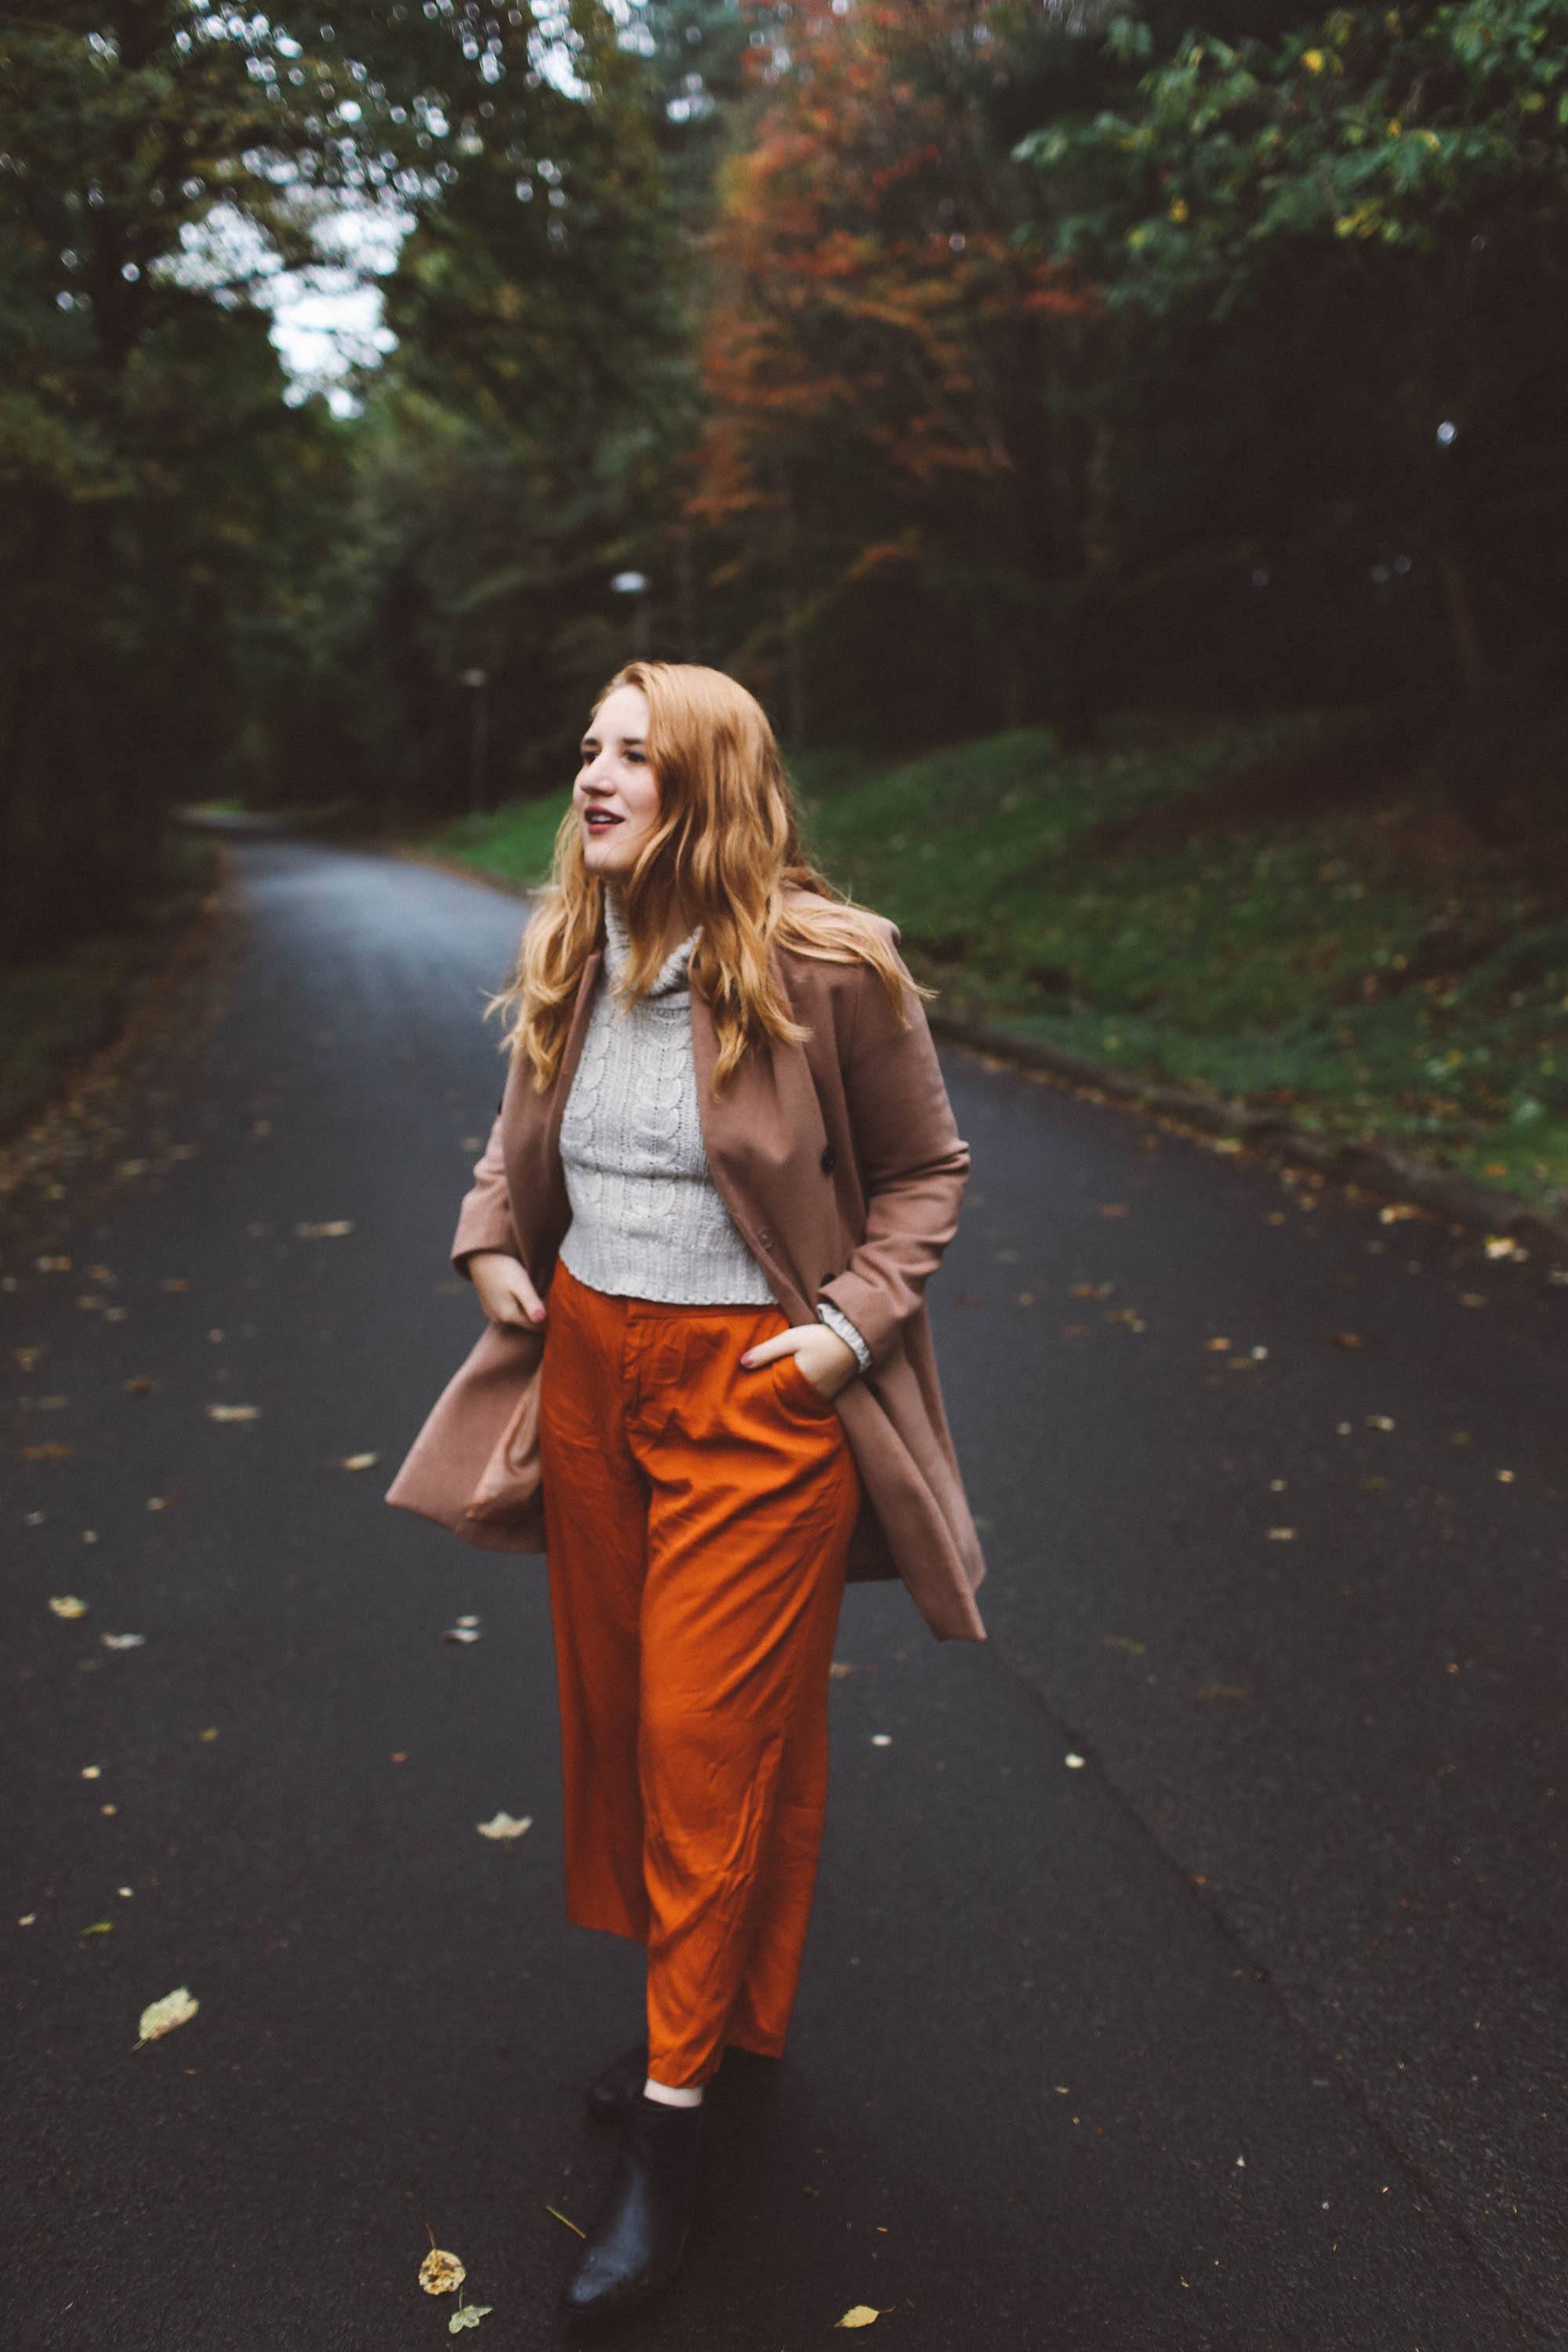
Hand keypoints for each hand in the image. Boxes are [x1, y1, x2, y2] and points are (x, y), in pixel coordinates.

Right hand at [466, 1250, 545, 1328]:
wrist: (479, 1255)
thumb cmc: (502, 1267)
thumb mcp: (520, 1283)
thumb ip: (531, 1302)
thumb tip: (542, 1319)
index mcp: (508, 1315)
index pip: (537, 1326)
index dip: (546, 1313)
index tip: (546, 1295)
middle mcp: (499, 1319)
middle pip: (527, 1322)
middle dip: (536, 1310)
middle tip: (536, 1288)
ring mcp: (492, 1313)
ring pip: (518, 1316)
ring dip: (525, 1305)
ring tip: (525, 1286)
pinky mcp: (489, 1306)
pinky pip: (508, 1310)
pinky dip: (515, 1302)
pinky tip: (513, 1287)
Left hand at [739, 1323, 857, 1399]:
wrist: (854, 1339)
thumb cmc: (820, 1338)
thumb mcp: (790, 1339)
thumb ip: (766, 1351)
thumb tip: (742, 1363)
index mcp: (796, 1383)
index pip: (771, 1392)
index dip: (760, 1387)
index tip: (751, 1383)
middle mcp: (808, 1395)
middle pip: (783, 1398)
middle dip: (772, 1392)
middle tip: (761, 1384)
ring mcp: (820, 1397)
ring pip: (796, 1399)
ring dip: (787, 1393)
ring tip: (778, 1383)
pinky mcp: (829, 1394)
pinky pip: (809, 1398)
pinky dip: (801, 1393)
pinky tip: (797, 1383)